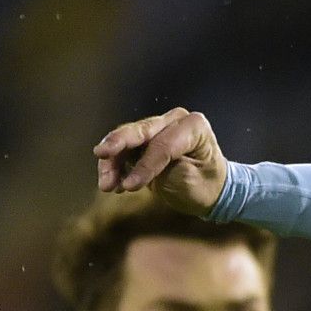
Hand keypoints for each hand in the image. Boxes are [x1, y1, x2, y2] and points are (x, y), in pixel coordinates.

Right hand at [93, 106, 228, 215]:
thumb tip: (130, 175)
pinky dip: (115, 166)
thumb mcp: (188, 180)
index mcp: (193, 125)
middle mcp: (174, 120)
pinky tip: (113, 185)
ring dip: (112, 161)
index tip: (130, 187)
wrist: (210, 190)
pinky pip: (123, 149)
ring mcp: (158, 128)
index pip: (164, 144)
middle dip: (118, 145)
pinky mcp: (144, 140)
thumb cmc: (205, 185)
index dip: (145, 165)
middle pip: (140, 131)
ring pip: (126, 140)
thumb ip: (162, 170)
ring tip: (106, 185)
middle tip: (100, 155)